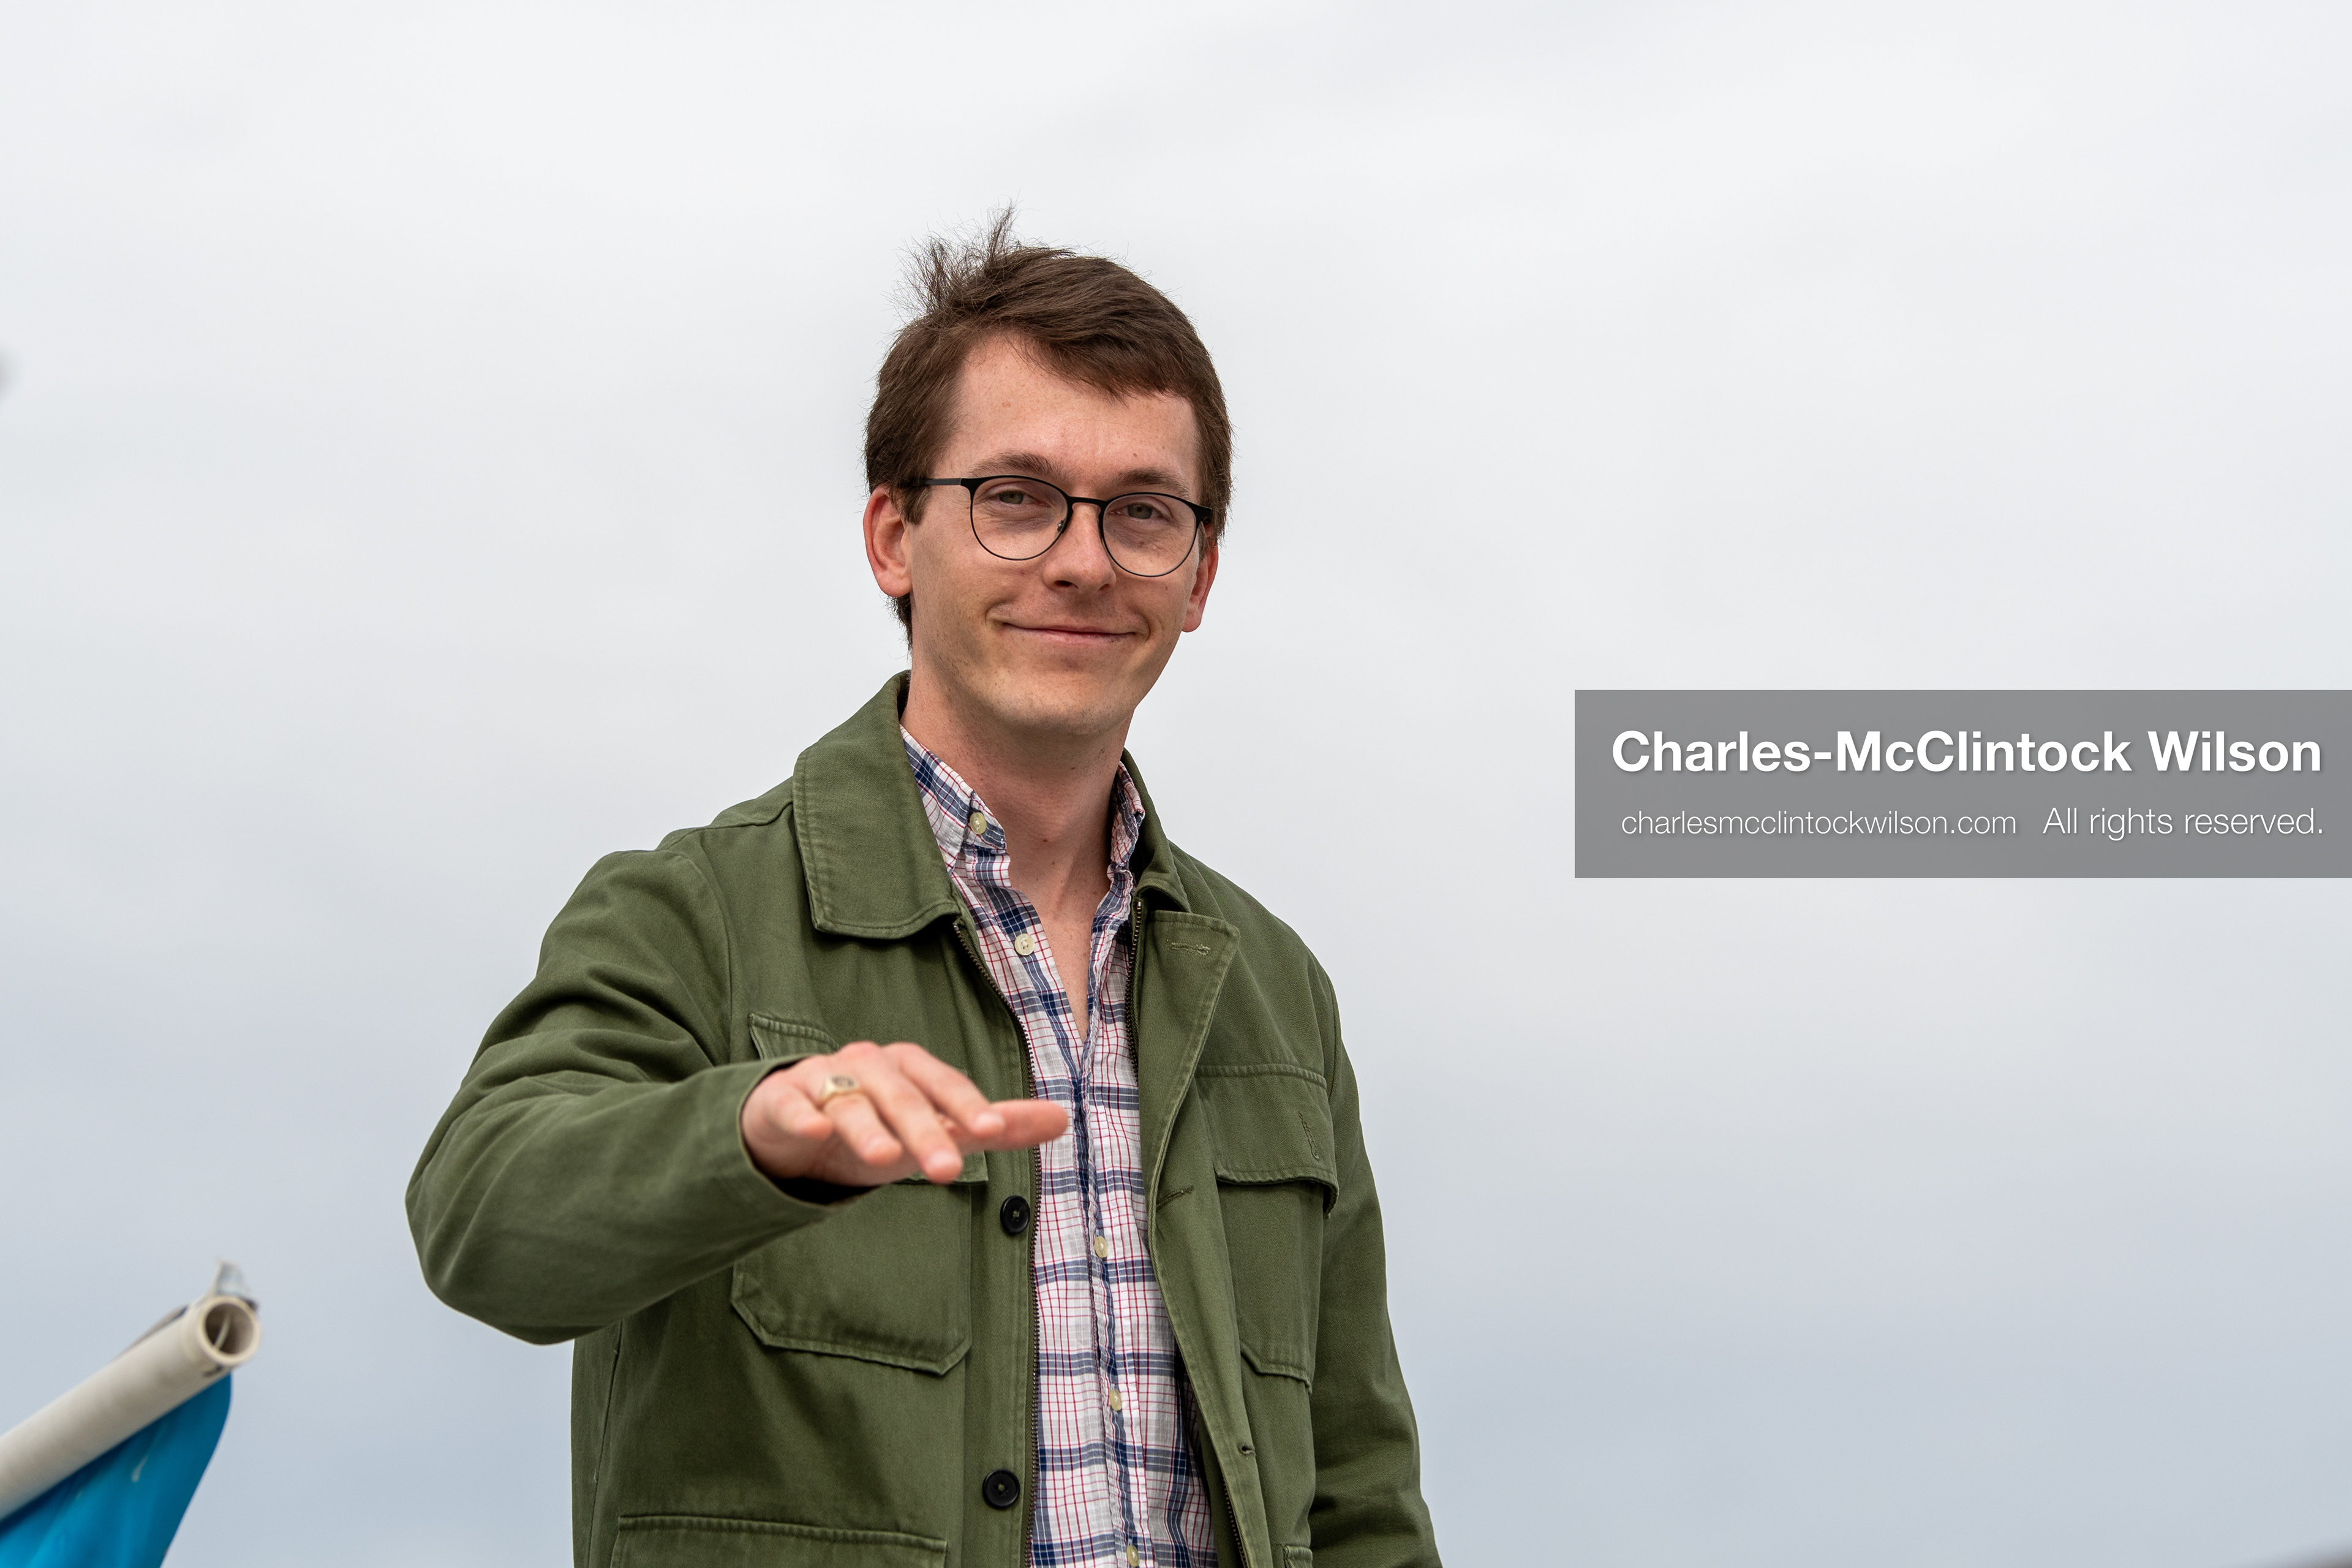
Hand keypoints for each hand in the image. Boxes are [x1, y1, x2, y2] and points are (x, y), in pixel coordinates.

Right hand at [740, 1040, 1067, 1186]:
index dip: (967, 1107)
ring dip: (867, 1126)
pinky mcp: (781, 1099)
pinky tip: (814, 1130)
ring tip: (886, 1157)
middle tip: (948, 1170)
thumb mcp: (936, 1129)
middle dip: (925, 1131)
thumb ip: (997, 1127)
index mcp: (910, 1068)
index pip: (944, 1085)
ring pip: (848, 1100)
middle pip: (901, 1097)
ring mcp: (823, 1078)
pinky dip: (802, 1114)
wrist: (794, 1128)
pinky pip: (790, 1103)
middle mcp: (869, 1065)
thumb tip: (1063, 1119)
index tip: (992, 1132)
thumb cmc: (879, 1126)